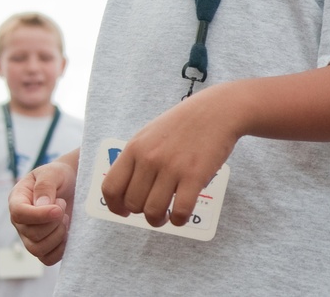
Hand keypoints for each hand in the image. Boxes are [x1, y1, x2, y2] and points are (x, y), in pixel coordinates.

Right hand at [8, 151, 77, 265]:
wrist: (71, 182)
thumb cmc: (58, 176)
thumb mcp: (52, 172)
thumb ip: (45, 186)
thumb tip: (41, 206)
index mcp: (17, 200)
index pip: (18, 214)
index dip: (38, 215)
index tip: (58, 209)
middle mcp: (21, 221)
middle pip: (31, 234)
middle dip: (54, 221)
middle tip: (63, 205)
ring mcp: (30, 236)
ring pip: (38, 249)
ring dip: (58, 234)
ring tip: (65, 217)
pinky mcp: (44, 245)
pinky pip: (48, 259)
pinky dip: (61, 249)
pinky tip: (68, 232)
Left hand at [100, 87, 238, 226]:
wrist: (219, 109)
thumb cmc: (186, 121)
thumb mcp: (152, 132)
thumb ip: (137, 157)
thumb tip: (127, 188)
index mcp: (135, 147)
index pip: (111, 188)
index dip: (115, 206)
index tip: (124, 212)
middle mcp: (150, 158)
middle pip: (133, 204)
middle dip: (141, 213)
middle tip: (154, 210)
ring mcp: (172, 167)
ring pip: (153, 212)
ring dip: (158, 220)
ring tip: (166, 216)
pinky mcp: (194, 176)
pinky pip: (180, 211)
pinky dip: (178, 220)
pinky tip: (181, 216)